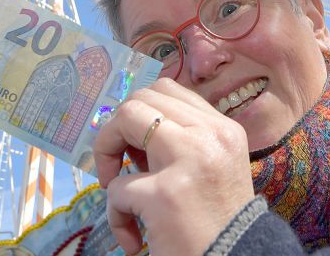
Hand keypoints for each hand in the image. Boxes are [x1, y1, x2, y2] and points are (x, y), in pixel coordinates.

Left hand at [94, 78, 255, 255]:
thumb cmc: (219, 225)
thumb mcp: (213, 169)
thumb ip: (182, 144)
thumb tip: (129, 135)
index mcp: (223, 129)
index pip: (168, 91)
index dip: (141, 114)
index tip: (136, 148)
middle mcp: (210, 135)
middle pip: (141, 98)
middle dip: (116, 129)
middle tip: (117, 166)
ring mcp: (188, 160)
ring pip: (125, 119)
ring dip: (106, 153)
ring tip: (115, 190)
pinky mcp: (165, 194)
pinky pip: (117, 188)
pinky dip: (116, 214)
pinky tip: (134, 238)